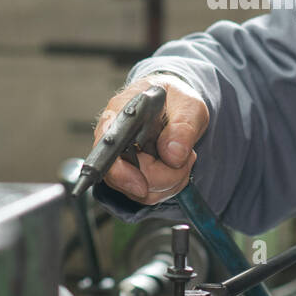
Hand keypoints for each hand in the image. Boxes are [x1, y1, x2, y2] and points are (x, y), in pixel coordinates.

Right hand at [92, 74, 208, 204]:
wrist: (175, 107)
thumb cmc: (175, 100)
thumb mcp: (189, 105)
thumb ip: (183, 127)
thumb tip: (173, 154)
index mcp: (120, 113)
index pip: (107, 149)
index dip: (120, 172)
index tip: (141, 185)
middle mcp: (114, 139)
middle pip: (128, 178)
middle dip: (164, 176)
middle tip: (187, 157)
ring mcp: (121, 161)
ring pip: (142, 191)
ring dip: (171, 181)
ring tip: (183, 156)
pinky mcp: (131, 176)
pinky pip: (150, 194)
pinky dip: (170, 186)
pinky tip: (177, 166)